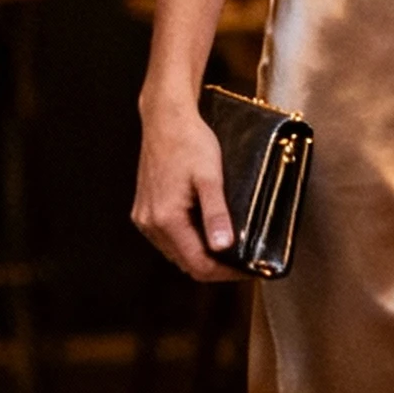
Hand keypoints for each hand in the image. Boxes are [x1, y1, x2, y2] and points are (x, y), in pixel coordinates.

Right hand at [132, 94, 235, 281]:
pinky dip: (189, 240)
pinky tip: (207, 229)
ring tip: (230, 245)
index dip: (225, 273)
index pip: (198, 265)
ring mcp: (145, 218)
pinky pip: (169, 238)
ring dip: (202, 254)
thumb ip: (216, 214)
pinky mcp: (145, 210)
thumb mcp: (210, 177)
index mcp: (166, 218)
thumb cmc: (189, 141)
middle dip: (216, 266)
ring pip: (177, 253)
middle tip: (244, 259)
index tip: (248, 268)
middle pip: (186, 263)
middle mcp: (150, 223)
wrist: (166, 119)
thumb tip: (224, 246)